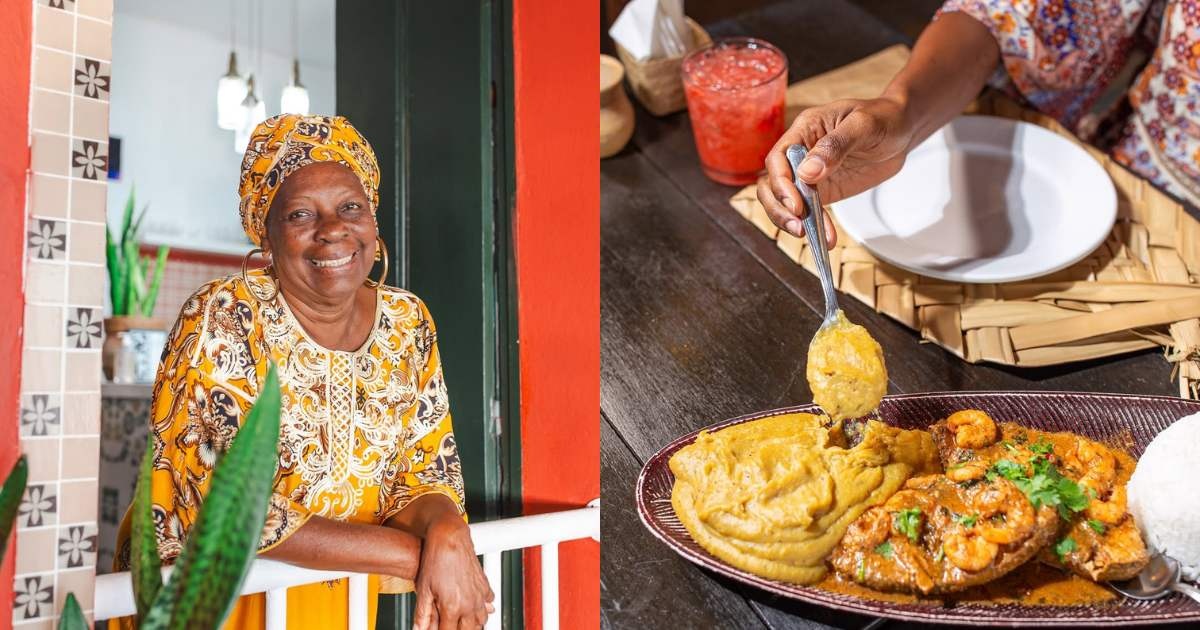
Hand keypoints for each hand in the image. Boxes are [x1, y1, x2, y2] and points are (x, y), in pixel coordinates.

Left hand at [412, 516, 494, 629]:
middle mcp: (468, 603)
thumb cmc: (435, 559)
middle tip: (449, 626)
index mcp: (452, 607)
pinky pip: (488, 604)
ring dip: (473, 625)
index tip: (437, 629)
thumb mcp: (423, 589)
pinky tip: (476, 608)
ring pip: (481, 620)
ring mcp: (478, 594)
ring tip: (463, 624)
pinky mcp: (484, 585)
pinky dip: (483, 609)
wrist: (449, 538)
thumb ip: (422, 614)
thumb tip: (418, 629)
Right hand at [758, 96, 913, 245]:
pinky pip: (809, 211)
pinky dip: (815, 226)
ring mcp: (809, 174)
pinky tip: (827, 239)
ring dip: (791, 221)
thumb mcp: (864, 125)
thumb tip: (807, 172)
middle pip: (772, 183)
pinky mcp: (821, 191)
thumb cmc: (883, 118)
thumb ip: (835, 145)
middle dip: (779, 207)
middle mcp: (800, 153)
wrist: (901, 131)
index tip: (796, 204)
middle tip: (798, 226)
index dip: (781, 183)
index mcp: (805, 129)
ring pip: (783, 201)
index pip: (778, 158)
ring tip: (809, 236)